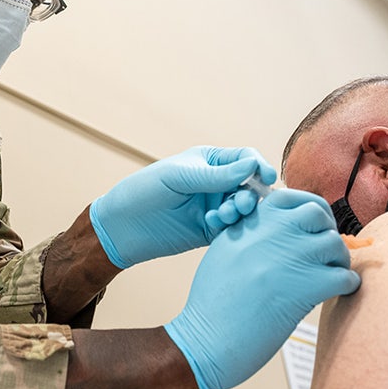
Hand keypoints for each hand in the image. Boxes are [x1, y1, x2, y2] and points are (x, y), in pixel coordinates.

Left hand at [88, 146, 275, 267]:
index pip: (245, 158)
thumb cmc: (144, 191)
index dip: (258, 166)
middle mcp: (217, 183)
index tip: (265, 178)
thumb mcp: (178, 177)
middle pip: (251, 185)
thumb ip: (215, 175)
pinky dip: (231, 225)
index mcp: (210, 161)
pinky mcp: (211, 230)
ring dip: (242, 210)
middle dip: (251, 193)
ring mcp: (215, 206)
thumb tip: (253, 165)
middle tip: (240, 204)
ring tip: (225, 215)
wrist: (121, 227)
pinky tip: (213, 223)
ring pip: (245, 208)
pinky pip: (233, 227)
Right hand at [164, 189, 359, 388]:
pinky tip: (335, 294)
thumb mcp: (226, 250)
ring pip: (336, 245)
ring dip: (338, 262)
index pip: (292, 198)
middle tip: (323, 254)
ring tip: (328, 278)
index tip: (311, 227)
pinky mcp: (308, 286)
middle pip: (319, 215)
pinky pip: (345, 277)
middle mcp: (273, 232)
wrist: (209, 335)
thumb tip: (285, 228)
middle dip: (326, 232)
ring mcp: (292, 257)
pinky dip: (346, 286)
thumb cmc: (215, 300)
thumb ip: (253, 232)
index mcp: (251, 221)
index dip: (309, 210)